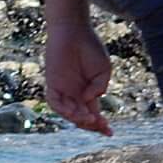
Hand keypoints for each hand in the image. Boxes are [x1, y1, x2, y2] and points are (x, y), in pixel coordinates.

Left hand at [44, 17, 114, 135]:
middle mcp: (74, 94)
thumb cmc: (90, 47)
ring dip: (78, 118)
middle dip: (90, 125)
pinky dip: (64, 108)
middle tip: (100, 125)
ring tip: (89, 118)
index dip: (100, 125)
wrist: (73, 29)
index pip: (93, 113)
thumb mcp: (104, 69)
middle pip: (80, 117)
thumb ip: (100, 87)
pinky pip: (54, 102)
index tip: (110, 133)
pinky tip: (76, 110)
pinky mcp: (52, 82)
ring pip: (67, 112)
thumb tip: (89, 100)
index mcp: (88, 92)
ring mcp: (62, 89)